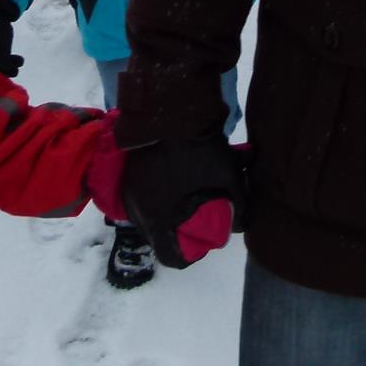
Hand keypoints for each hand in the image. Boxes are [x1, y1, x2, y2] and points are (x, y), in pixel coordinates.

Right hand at [0, 0, 22, 74]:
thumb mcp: (2, 43)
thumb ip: (3, 59)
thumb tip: (5, 71)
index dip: (0, 73)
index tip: (12, 70)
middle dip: (6, 68)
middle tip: (18, 65)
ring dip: (8, 63)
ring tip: (19, 59)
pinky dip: (6, 57)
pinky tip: (16, 57)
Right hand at [118, 133, 247, 268]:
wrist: (169, 108)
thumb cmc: (199, 148)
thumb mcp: (228, 177)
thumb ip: (239, 206)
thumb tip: (240, 226)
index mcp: (159, 218)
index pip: (171, 257)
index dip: (189, 256)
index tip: (201, 243)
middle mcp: (138, 211)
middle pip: (159, 235)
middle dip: (179, 228)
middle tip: (198, 214)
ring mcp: (128, 192)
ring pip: (149, 213)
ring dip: (168, 208)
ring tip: (187, 190)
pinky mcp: (126, 175)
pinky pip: (143, 194)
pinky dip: (159, 191)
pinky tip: (175, 175)